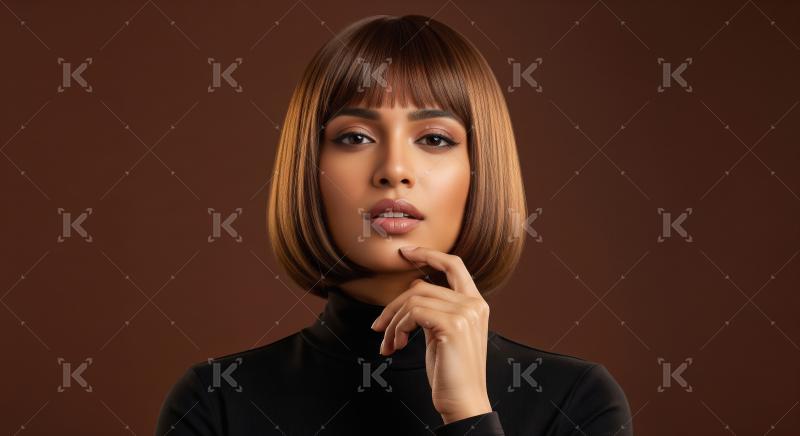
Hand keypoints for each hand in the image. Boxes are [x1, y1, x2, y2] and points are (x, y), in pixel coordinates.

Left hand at [370, 246, 492, 423]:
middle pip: (421, 286)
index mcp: (476, 303)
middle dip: (393, 306)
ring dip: (392, 323)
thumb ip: (436, 309)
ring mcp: (465, 313)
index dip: (429, 254)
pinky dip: (398, 328)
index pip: (454, 265)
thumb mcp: (443, 334)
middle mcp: (474, 304)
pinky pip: (413, 313)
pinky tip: (398, 346)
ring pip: (413, 299)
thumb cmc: (451, 373)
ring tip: (389, 344)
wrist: (463, 402)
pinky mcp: (453, 325)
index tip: (406, 253)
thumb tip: (416, 285)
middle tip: (379, 327)